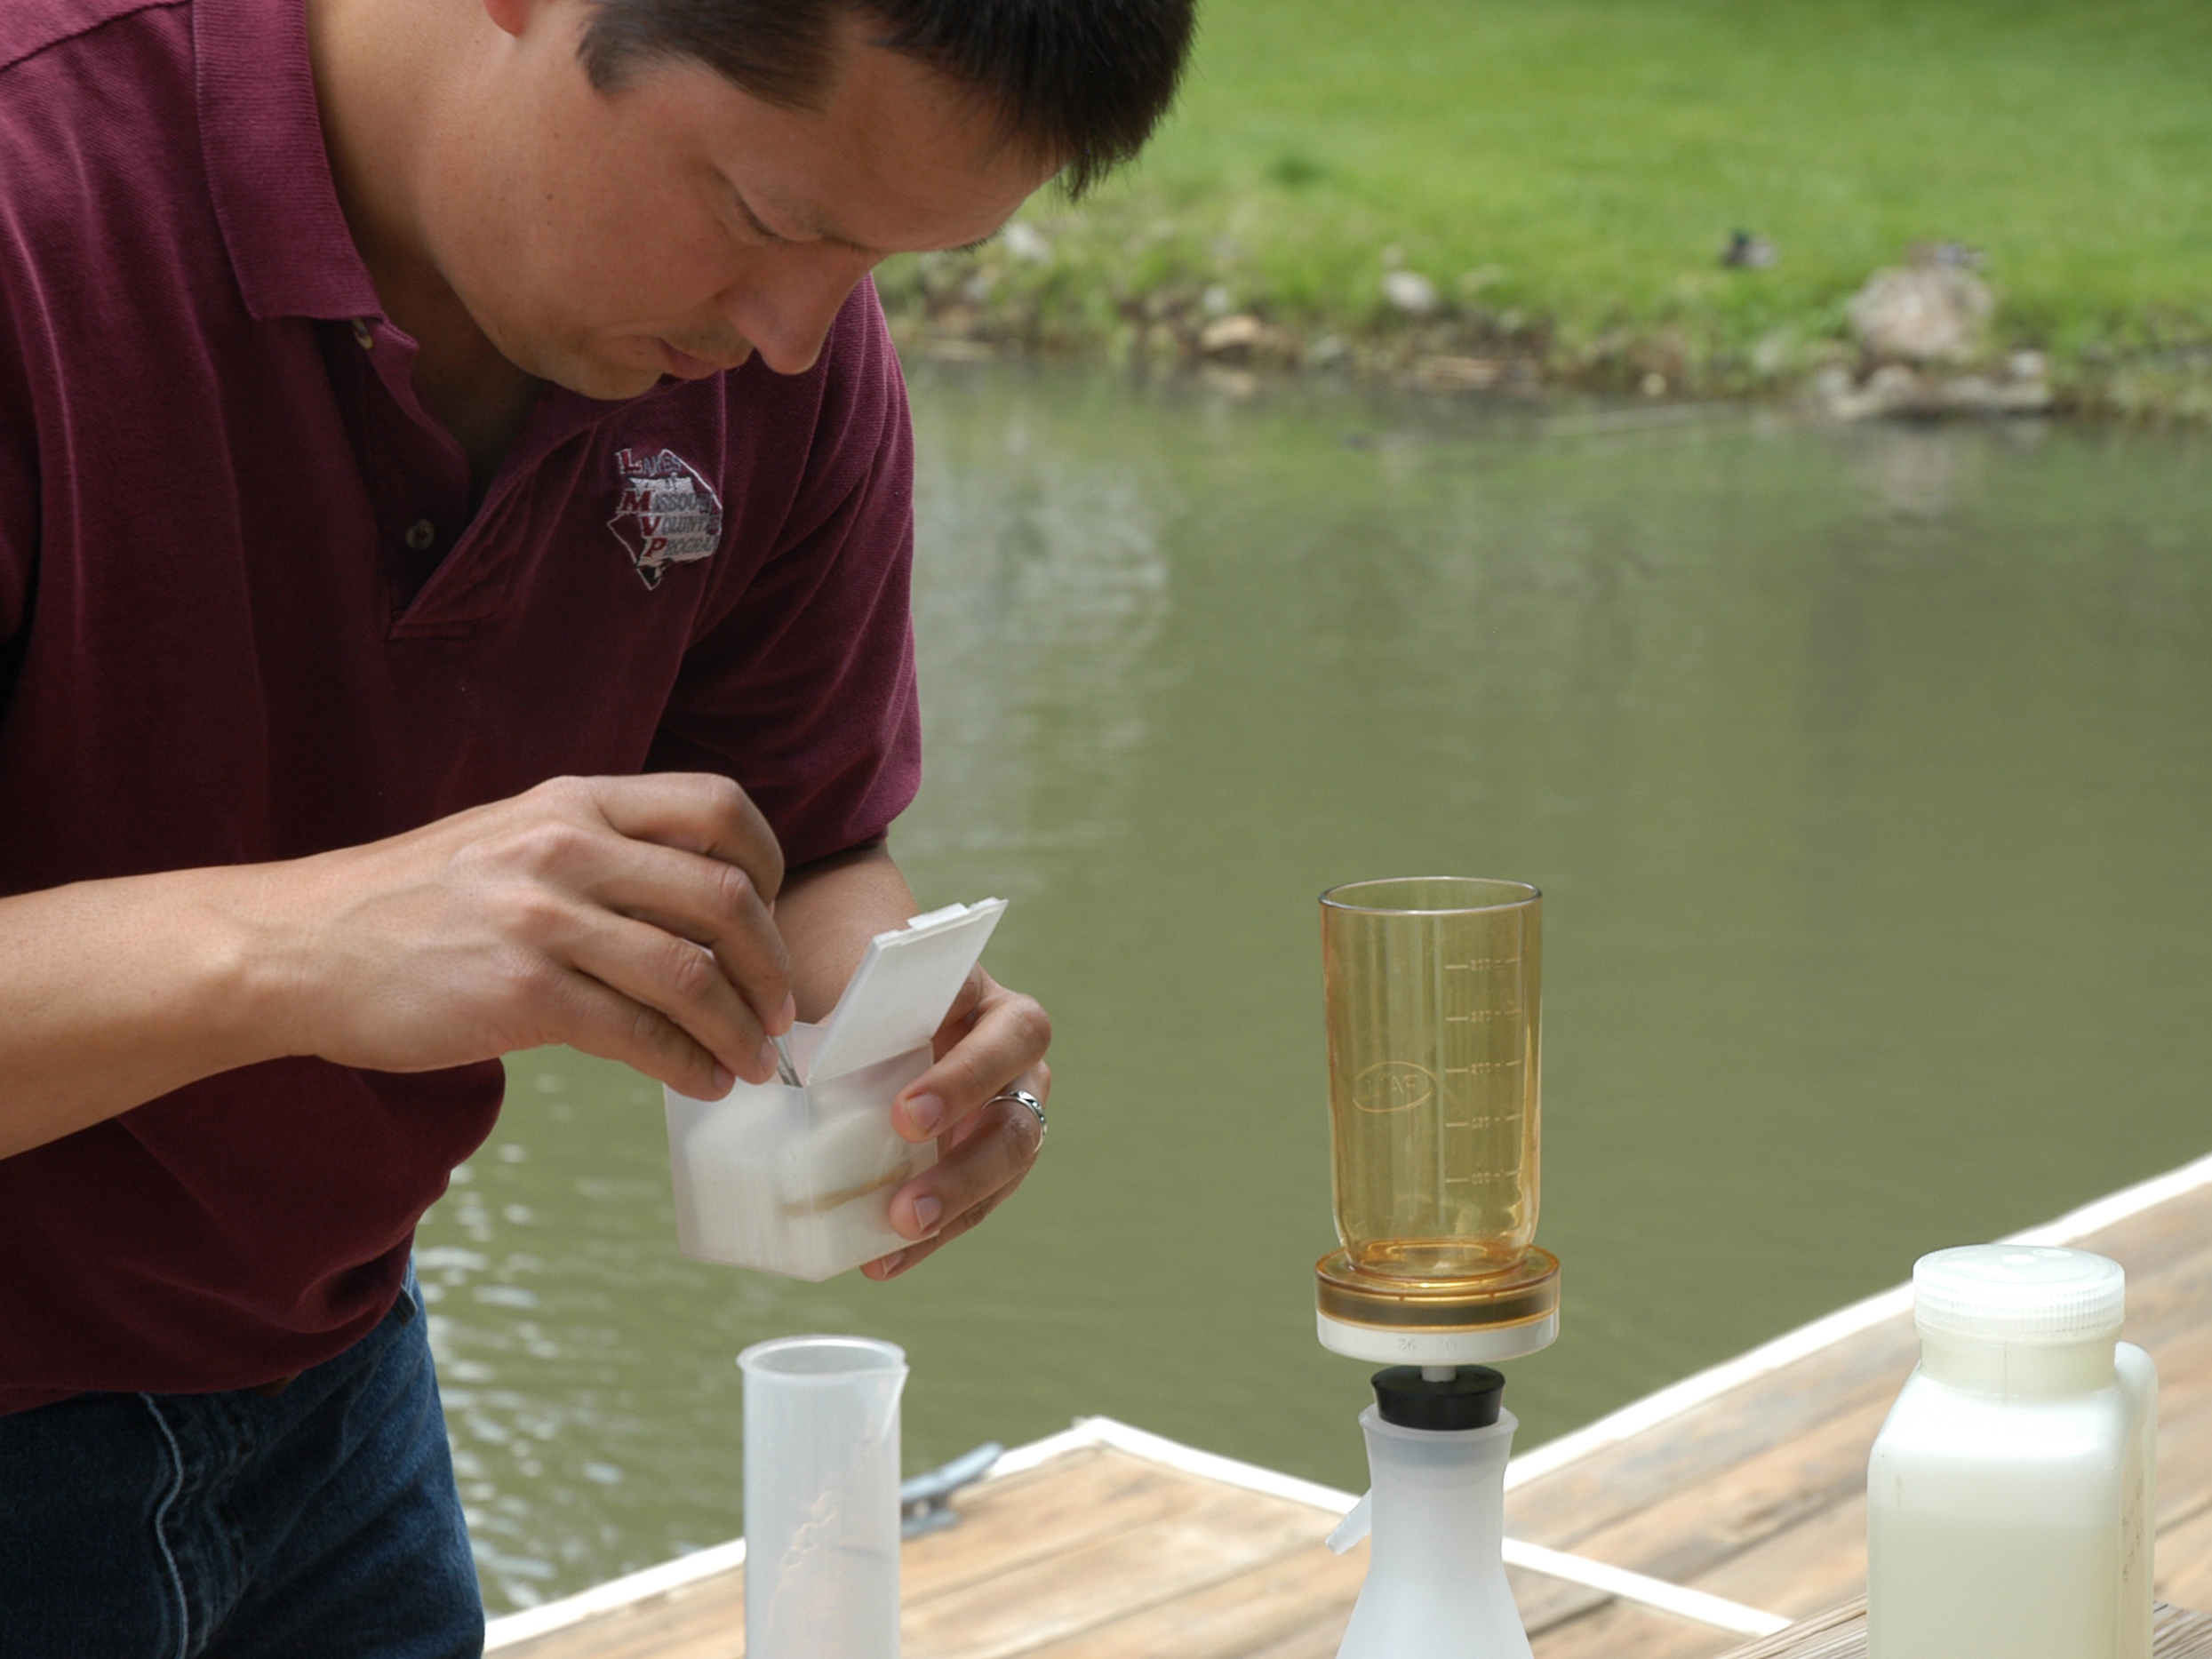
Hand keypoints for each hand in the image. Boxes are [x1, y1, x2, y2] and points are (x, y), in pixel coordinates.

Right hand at [264, 773, 794, 1097]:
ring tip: (751, 1060)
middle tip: (781, 1010)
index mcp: (576, 801)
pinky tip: (700, 1080)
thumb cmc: (413, 903)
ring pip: (692, 973)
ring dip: (741, 1028)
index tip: (774, 917)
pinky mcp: (519, 992)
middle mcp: (567, 845)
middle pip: (725, 897)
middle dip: (771, 965)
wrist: (297, 947)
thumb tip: (699, 909)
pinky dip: (686, 1063)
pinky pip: (638, 1033)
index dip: (770, 865)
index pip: (719, 807)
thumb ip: (601, 853)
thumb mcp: (513, 837)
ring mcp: (543, 917)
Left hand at [863, 966, 1050, 1278]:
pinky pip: (973, 1206)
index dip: (961, 1078)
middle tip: (906, 1201)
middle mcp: (1013, 1058)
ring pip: (1007, 1166)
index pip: (999, 1034)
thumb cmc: (857, 984)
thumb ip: (842, 1010)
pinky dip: (929, 1237)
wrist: (862, 1003)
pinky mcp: (986, 1159)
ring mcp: (1006, 1110)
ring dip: (955, 1203)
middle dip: (965, 1161)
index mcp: (988, 1002)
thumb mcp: (851, 978)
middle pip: (1015, 1115)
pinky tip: (882, 1259)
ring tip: (901, 1230)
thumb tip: (784, 1064)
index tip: (904, 1116)